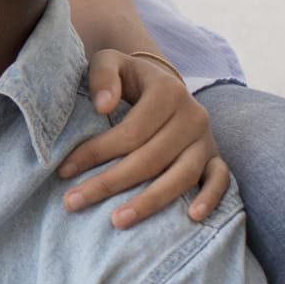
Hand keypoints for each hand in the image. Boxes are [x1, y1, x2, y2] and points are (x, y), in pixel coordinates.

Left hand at [58, 50, 229, 227]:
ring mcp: (206, 139)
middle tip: (73, 202)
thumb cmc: (127, 78)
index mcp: (168, 92)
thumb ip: (103, 75)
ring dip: (151, 201)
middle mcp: (193, 116)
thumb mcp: (110, 62)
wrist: (161, 82)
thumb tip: (102, 105)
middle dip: (110, 183)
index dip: (95, 152)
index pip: (130, 131)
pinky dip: (211, 198)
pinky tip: (192, 218)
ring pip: (182, 175)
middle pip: (151, 158)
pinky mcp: (215, 156)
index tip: (63, 170)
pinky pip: (220, 179)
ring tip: (117, 221)